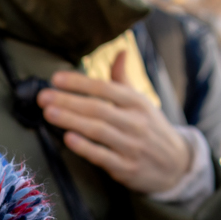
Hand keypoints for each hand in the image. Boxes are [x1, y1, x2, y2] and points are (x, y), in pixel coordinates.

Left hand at [37, 61, 194, 194]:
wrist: (177, 165)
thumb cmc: (151, 129)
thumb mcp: (141, 102)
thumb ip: (124, 79)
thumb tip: (120, 50)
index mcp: (137, 102)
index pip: (105, 88)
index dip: (79, 82)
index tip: (56, 78)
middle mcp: (135, 122)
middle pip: (97, 108)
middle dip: (68, 101)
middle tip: (43, 96)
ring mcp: (131, 146)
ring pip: (97, 131)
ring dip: (71, 120)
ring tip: (48, 113)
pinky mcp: (127, 168)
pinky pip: (103, 156)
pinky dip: (85, 147)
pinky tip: (68, 138)